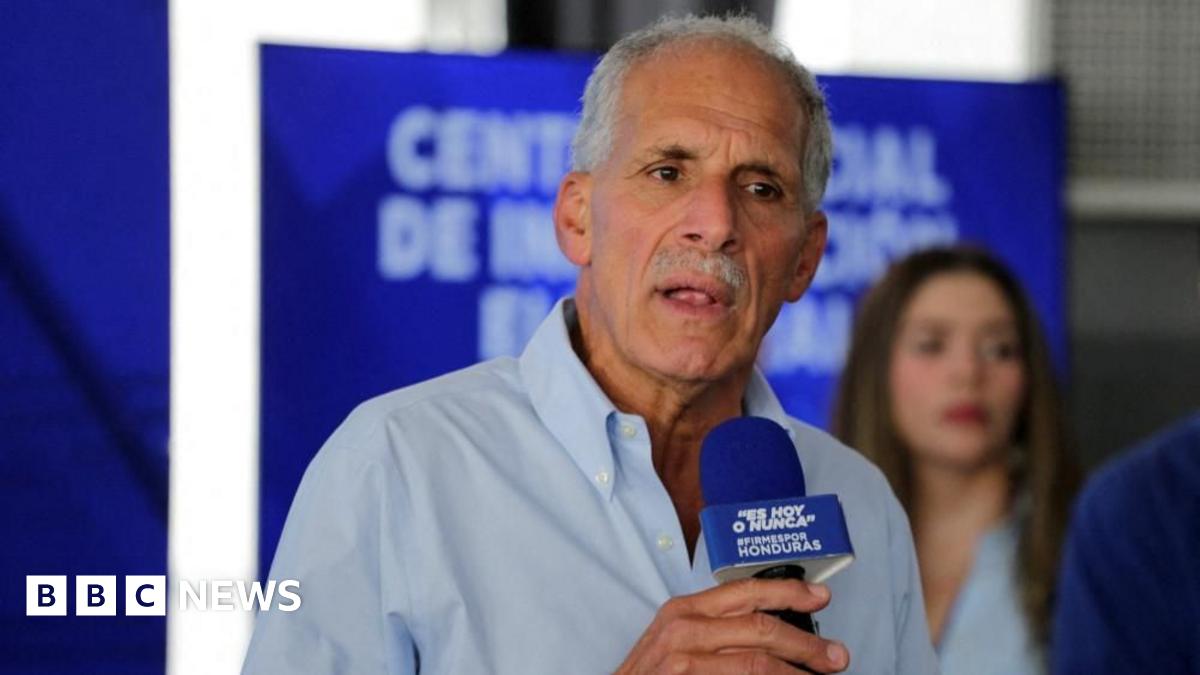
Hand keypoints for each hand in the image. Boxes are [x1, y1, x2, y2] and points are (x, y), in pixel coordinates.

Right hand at [615, 578, 849, 673]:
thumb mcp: (678, 641)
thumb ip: (719, 629)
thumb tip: (773, 629)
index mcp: (685, 610)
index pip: (746, 592)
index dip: (789, 592)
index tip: (821, 597)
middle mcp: (684, 630)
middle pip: (760, 628)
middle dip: (807, 644)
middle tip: (836, 656)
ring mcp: (684, 662)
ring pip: (758, 664)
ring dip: (797, 673)